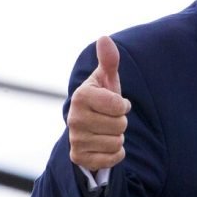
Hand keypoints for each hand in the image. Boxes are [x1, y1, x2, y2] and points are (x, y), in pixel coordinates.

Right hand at [67, 36, 130, 170]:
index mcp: (81, 96)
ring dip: (117, 137)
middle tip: (109, 118)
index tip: (115, 103)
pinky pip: (112, 158)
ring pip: (117, 142)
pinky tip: (104, 145)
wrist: (88, 127)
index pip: (118, 106)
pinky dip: (115, 153)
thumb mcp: (107, 79)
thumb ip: (109, 60)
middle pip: (119, 125)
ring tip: (106, 131)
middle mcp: (74, 118)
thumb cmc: (102, 99)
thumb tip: (104, 38)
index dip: (122, 105)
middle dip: (120, 122)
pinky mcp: (79, 157)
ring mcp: (74, 139)